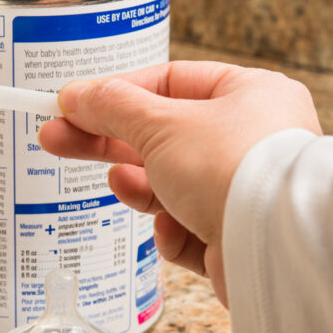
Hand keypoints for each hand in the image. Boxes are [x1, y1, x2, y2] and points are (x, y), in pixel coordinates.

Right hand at [38, 61, 320, 306]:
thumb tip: (74, 93)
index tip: (73, 105)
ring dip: (140, 187)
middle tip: (56, 139)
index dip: (116, 93)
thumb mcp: (161, 124)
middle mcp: (249, 140)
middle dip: (107, 140)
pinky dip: (173, 229)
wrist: (277, 250)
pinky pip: (188, 226)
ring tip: (117, 183)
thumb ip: (113, 107)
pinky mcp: (234, 236)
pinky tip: (174, 228)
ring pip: (171, 184)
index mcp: (247, 95)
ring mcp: (242, 190)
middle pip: (160, 134)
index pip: (169, 82)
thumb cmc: (233, 168)